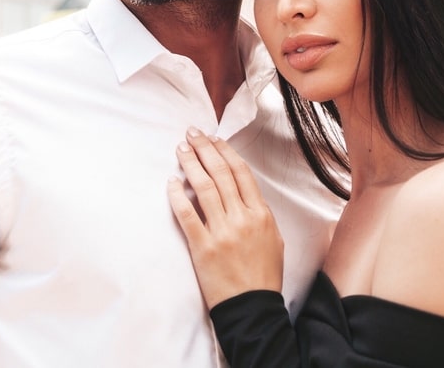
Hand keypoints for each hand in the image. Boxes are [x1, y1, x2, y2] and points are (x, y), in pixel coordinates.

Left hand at [167, 127, 283, 308]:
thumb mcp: (273, 239)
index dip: (225, 151)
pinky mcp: (203, 248)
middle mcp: (242, 219)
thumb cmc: (263, 275)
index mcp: (261, 214)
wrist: (254, 309)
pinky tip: (171, 182)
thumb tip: (243, 193)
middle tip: (191, 134)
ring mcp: (222, 232)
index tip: (213, 138)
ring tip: (181, 150)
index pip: (241, 173)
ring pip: (204, 189)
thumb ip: (259, 213)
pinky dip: (177, 196)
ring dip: (191, 165)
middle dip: (205, 149)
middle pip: (221, 174)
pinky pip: (187, 216)